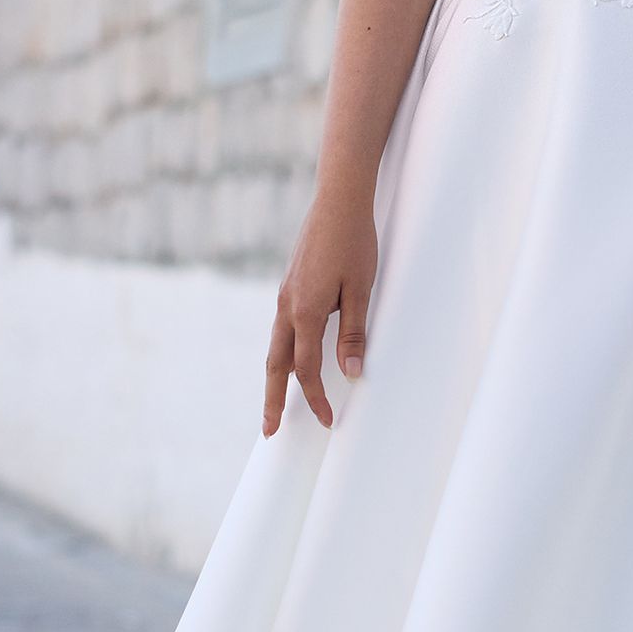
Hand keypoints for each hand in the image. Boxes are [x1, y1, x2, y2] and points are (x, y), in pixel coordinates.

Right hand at [263, 182, 378, 433]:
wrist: (338, 200)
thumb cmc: (355, 242)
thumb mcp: (362, 289)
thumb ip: (354, 333)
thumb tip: (351, 373)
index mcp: (305, 311)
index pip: (306, 369)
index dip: (316, 399)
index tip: (328, 421)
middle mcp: (287, 307)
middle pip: (276, 365)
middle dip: (273, 400)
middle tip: (270, 431)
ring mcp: (285, 296)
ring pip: (274, 347)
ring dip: (275, 378)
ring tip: (275, 403)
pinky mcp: (290, 286)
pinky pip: (281, 329)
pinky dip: (281, 353)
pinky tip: (291, 359)